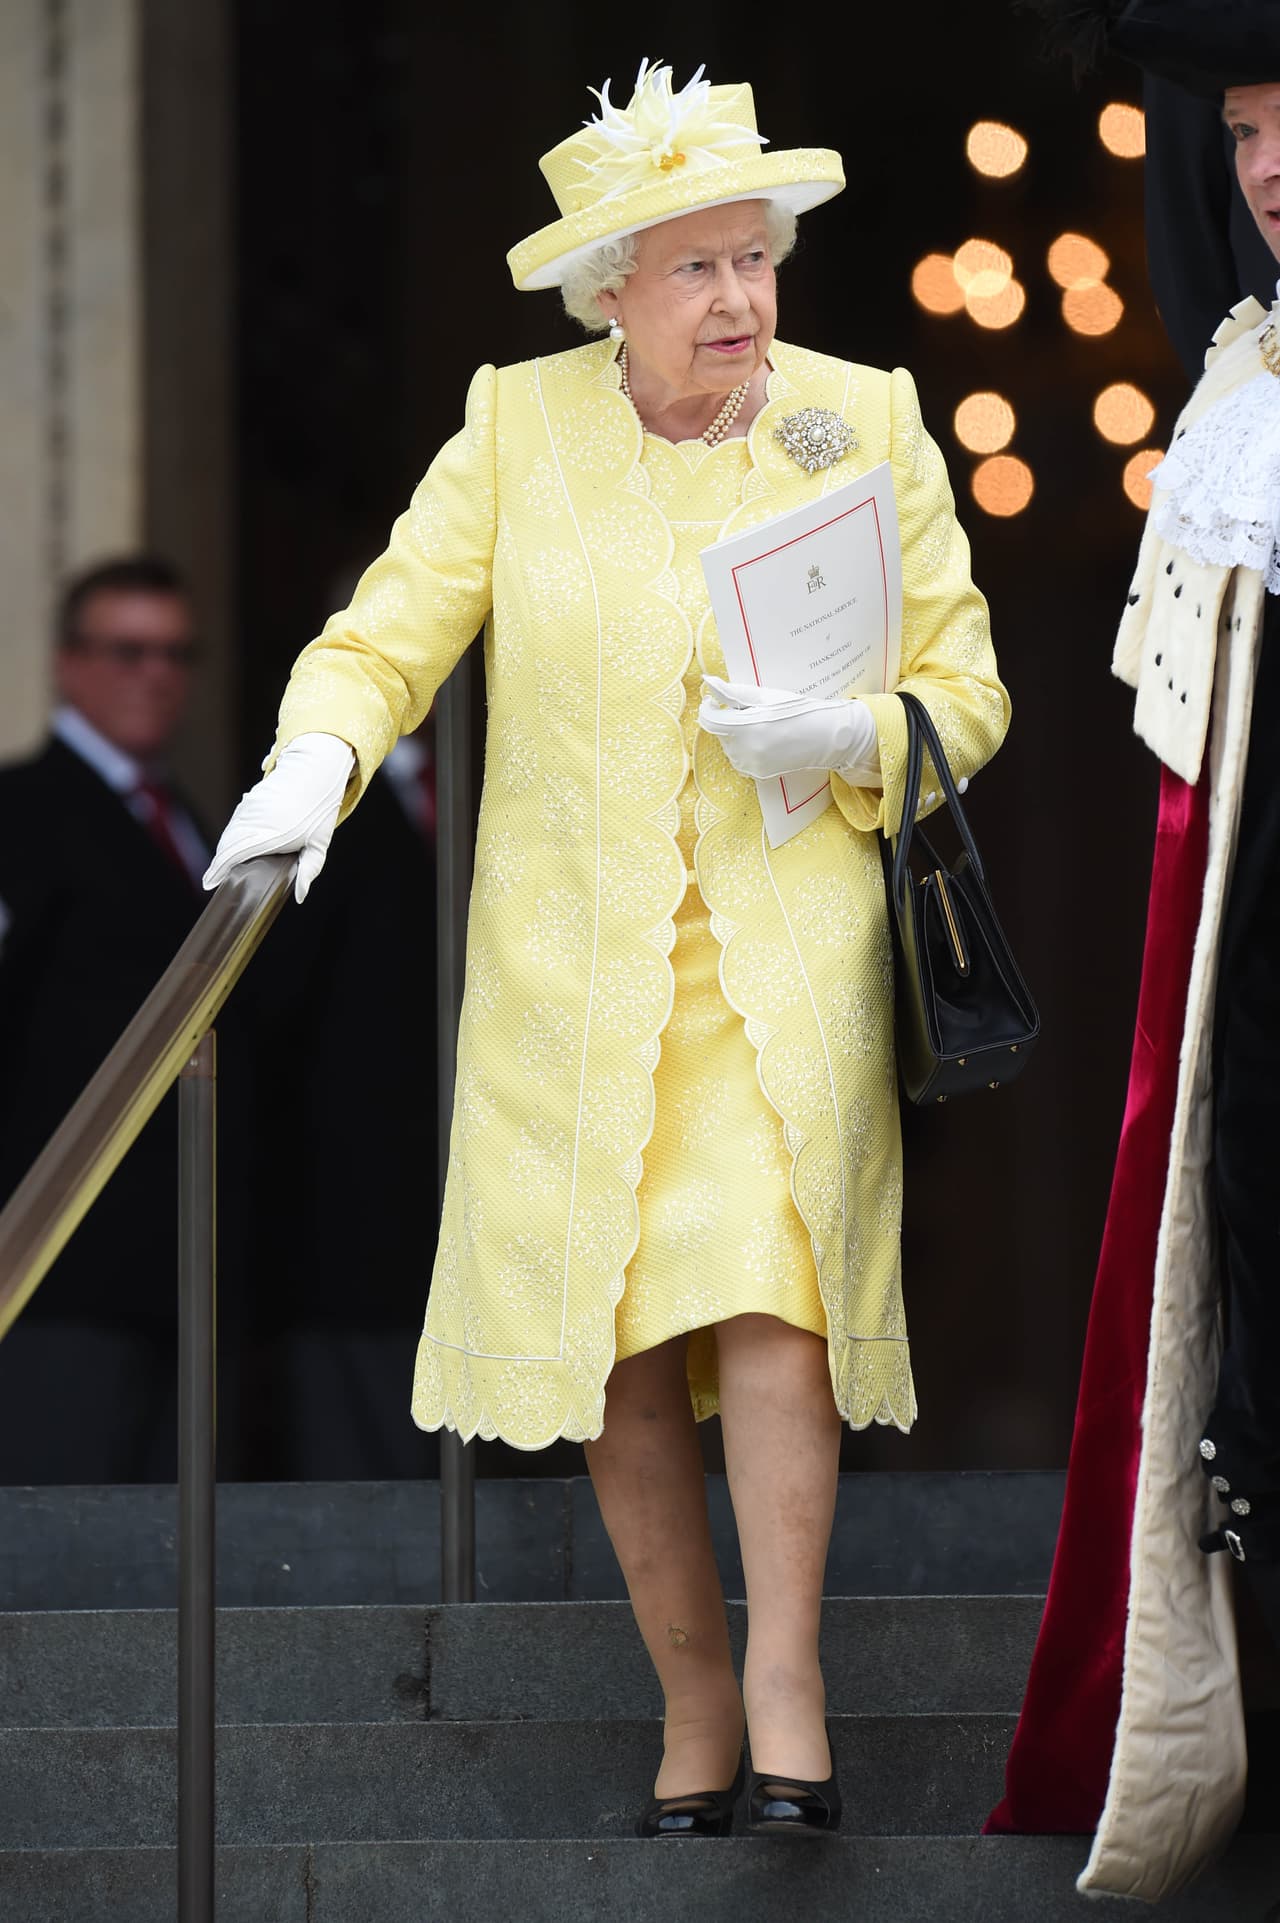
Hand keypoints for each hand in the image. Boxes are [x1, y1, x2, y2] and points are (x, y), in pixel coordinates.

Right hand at [202, 732, 354, 903]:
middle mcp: (255, 821)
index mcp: (270, 834)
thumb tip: (300, 896)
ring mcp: (249, 809)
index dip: (219, 869)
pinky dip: (232, 835)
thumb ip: (310, 870)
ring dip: (225, 849)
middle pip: (227, 846)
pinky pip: (234, 822)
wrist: (313, 771)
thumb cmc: (319, 810)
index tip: (209, 882)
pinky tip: (235, 845)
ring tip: (223, 866)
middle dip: (220, 863)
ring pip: (229, 833)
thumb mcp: (319, 843)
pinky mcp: (248, 801)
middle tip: (217, 879)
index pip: (235, 854)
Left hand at [698, 678, 880, 782]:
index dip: (709, 708)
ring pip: (728, 746)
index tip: (715, 701)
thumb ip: (733, 692)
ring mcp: (750, 765)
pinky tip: (765, 740)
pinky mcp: (757, 775)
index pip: (709, 720)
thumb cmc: (796, 710)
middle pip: (719, 732)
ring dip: (736, 735)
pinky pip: (740, 759)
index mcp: (745, 727)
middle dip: (728, 721)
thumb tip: (709, 683)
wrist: (823, 736)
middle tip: (753, 713)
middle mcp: (745, 750)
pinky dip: (745, 748)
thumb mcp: (764, 696)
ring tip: (762, 727)